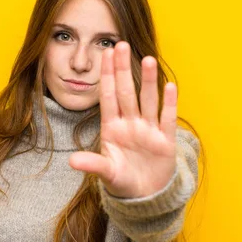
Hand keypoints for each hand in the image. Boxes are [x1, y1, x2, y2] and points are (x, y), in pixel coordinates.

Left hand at [69, 41, 178, 198]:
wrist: (144, 196)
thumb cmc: (122, 180)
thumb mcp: (106, 172)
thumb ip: (92, 164)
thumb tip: (71, 162)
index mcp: (112, 128)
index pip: (109, 97)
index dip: (107, 76)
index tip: (105, 54)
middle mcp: (130, 124)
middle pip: (127, 92)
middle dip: (123, 69)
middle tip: (121, 44)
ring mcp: (148, 131)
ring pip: (147, 100)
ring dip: (148, 81)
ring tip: (147, 58)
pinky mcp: (165, 141)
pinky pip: (167, 118)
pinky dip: (169, 103)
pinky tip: (170, 86)